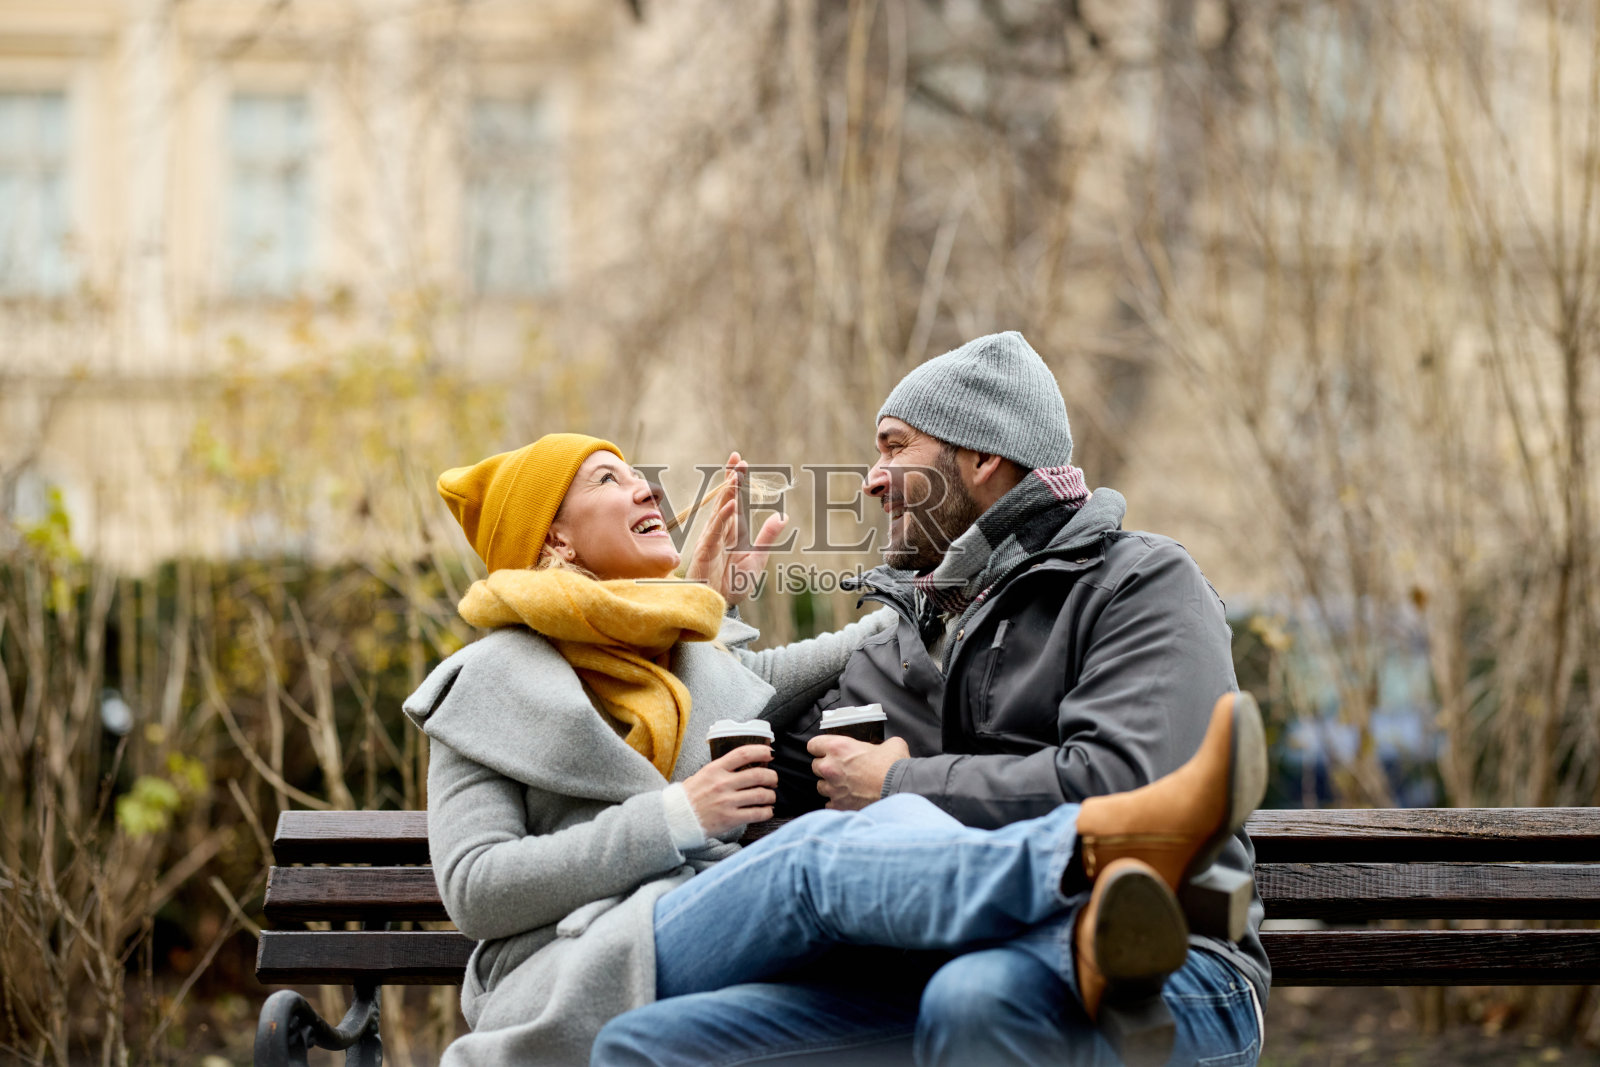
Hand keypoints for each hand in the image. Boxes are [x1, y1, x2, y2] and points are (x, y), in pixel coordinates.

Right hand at [681, 745, 777, 836]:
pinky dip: (767, 812)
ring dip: (771, 795)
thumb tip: (746, 762)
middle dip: (772, 777)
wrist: (676, 818)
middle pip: (758, 775)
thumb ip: (722, 768)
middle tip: (773, 780)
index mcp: (715, 769)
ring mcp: (727, 802)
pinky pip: (757, 813)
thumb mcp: (703, 774)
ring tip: (771, 796)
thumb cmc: (690, 796)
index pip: (743, 754)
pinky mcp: (730, 819)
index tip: (771, 753)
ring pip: (761, 795)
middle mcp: (722, 784)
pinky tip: (767, 810)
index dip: (761, 751)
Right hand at [683, 452, 787, 605]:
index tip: (741, 462)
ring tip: (735, 476)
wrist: (720, 607)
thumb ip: (767, 537)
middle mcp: (720, 532)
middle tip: (737, 458)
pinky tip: (731, 505)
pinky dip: (723, 518)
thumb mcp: (756, 558)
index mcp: (733, 532)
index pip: (736, 501)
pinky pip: (715, 532)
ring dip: (727, 494)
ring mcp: (711, 540)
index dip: (738, 482)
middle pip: (726, 500)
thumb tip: (783, 515)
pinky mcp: (705, 552)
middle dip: (731, 479)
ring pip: (720, 512)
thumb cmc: (733, 584)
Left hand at [808, 735, 910, 809]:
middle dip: (826, 767)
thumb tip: (884, 747)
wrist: (900, 790)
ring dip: (830, 785)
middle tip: (841, 769)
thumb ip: (879, 743)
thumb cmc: (894, 766)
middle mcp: (830, 767)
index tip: (825, 751)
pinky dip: (837, 802)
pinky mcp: (838, 805)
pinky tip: (849, 799)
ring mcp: (832, 788)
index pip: (813, 745)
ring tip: (845, 785)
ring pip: (820, 786)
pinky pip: (829, 803)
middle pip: (815, 766)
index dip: (820, 747)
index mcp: (838, 747)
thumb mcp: (889, 744)